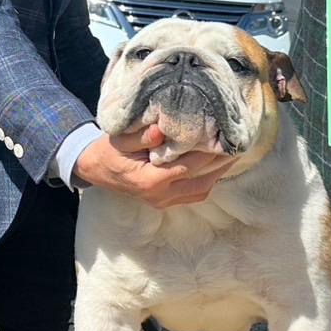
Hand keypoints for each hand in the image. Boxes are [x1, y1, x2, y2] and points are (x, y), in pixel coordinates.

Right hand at [73, 125, 234, 208]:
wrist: (94, 168)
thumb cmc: (108, 150)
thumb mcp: (121, 139)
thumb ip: (143, 135)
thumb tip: (164, 129)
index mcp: (149, 180)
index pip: (187, 166)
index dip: (207, 152)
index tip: (223, 136)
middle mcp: (159, 195)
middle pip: (201, 181)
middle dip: (220, 163)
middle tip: (236, 143)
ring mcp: (162, 201)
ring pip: (201, 191)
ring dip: (218, 173)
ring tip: (231, 153)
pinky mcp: (165, 201)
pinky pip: (194, 193)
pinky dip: (208, 179)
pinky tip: (216, 164)